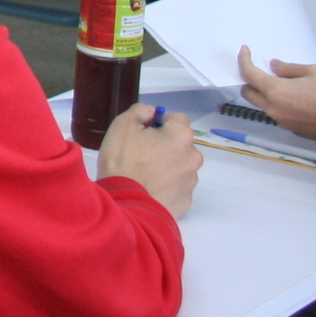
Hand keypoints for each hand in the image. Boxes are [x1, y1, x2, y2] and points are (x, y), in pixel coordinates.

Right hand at [95, 102, 202, 218]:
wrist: (126, 205)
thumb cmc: (123, 162)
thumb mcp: (122, 126)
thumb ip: (140, 111)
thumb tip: (151, 113)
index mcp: (180, 136)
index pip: (178, 118)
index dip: (160, 123)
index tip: (144, 132)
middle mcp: (193, 157)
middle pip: (181, 144)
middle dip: (165, 145)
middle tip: (142, 154)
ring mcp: (191, 181)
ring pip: (180, 166)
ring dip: (168, 166)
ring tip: (144, 175)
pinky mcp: (186, 201)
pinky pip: (177, 187)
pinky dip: (167, 186)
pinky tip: (149, 190)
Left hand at [239, 46, 315, 141]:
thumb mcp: (313, 71)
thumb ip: (289, 68)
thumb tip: (274, 66)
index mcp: (275, 91)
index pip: (249, 74)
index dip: (244, 60)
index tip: (245, 51)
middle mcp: (273, 108)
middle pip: (249, 93)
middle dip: (249, 80)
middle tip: (259, 69)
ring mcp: (282, 121)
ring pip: (263, 105)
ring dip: (264, 93)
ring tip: (279, 82)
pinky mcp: (292, 129)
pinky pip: (278, 114)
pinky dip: (278, 104)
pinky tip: (292, 97)